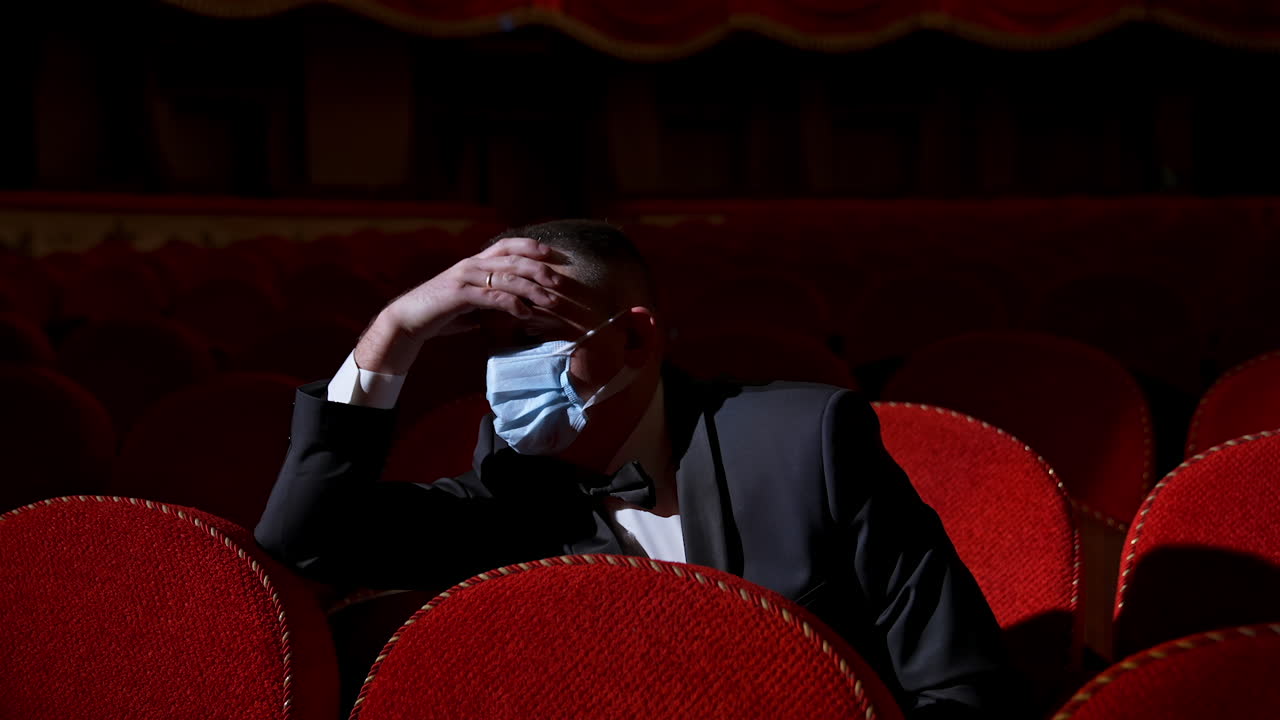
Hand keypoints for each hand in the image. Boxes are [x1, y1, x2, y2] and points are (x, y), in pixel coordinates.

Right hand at [354, 238, 566, 373]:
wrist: (408, 320)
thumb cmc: (441, 313)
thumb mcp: (471, 304)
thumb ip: (492, 301)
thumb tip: (518, 309)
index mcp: (475, 263)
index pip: (507, 245)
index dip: (531, 246)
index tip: (553, 254)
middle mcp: (471, 265)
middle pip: (513, 259)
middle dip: (540, 269)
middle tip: (560, 282)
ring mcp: (464, 278)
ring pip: (507, 278)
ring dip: (533, 290)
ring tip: (551, 302)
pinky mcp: (459, 295)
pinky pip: (492, 297)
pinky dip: (513, 305)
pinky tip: (526, 314)